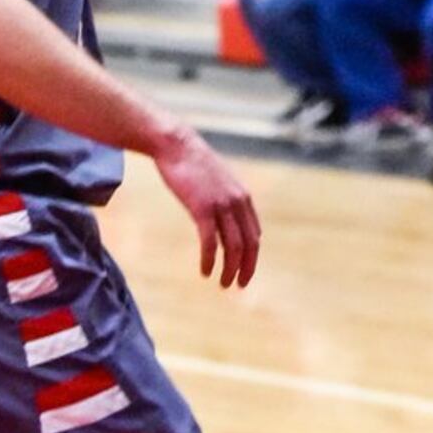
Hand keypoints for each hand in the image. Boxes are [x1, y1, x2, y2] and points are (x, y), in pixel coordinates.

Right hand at [153, 123, 261, 287]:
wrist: (178, 146)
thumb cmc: (194, 165)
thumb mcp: (219, 182)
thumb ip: (227, 200)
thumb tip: (227, 218)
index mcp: (244, 197)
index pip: (255, 235)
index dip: (252, 257)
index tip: (244, 271)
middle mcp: (238, 202)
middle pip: (249, 244)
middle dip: (246, 268)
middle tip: (238, 286)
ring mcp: (221, 205)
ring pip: (233, 247)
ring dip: (229, 269)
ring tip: (222, 284)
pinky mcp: (202, 208)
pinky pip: (210, 242)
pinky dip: (210, 260)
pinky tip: (205, 272)